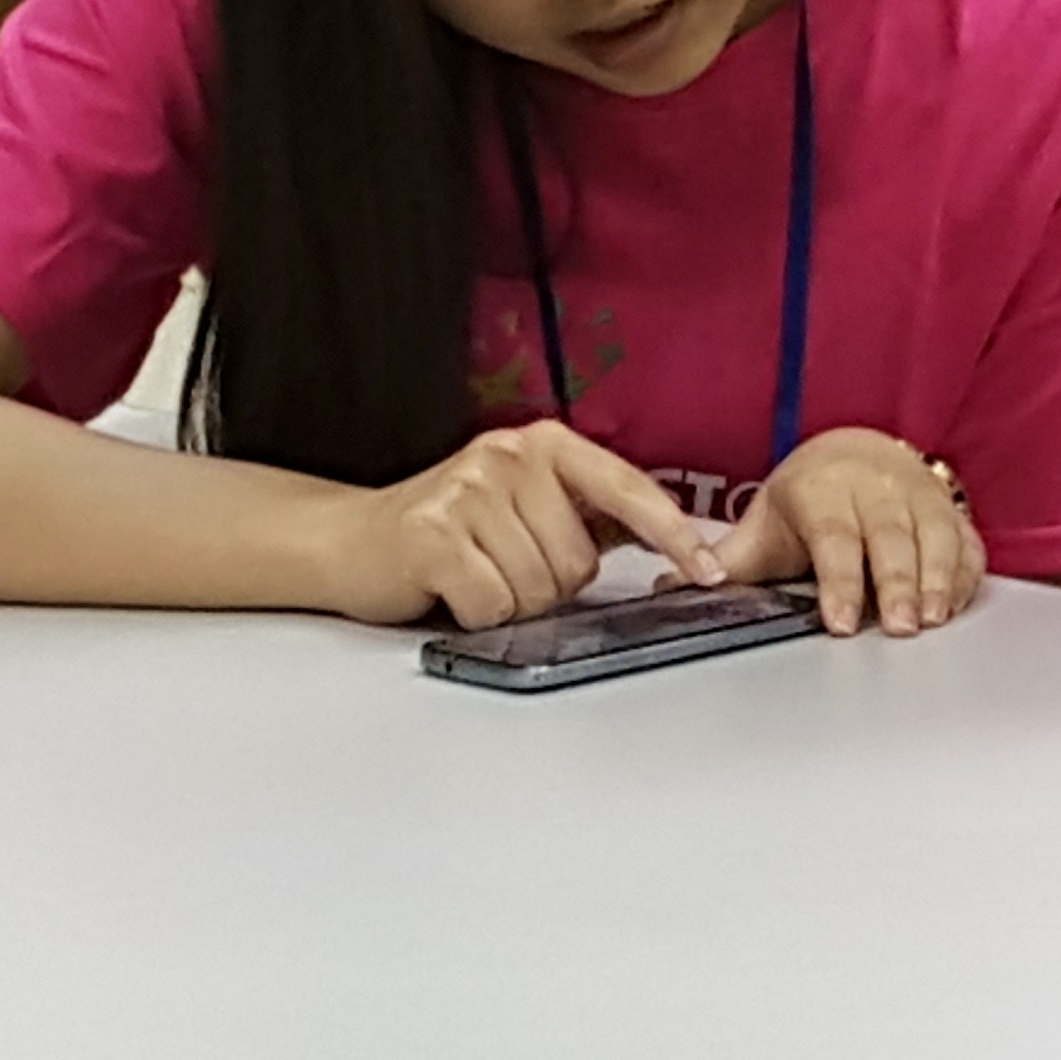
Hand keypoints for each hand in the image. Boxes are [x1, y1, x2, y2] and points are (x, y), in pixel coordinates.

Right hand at [320, 420, 723, 628]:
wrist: (353, 540)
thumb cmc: (449, 530)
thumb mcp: (526, 504)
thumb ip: (587, 514)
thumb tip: (666, 534)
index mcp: (545, 446)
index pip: (626, 489)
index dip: (672, 534)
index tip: (708, 570)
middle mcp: (509, 456)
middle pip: (579, 562)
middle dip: (550, 584)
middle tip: (504, 566)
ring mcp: (469, 491)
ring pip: (539, 590)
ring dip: (513, 602)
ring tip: (478, 575)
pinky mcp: (434, 534)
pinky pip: (494, 605)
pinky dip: (478, 613)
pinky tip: (452, 588)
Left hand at [720, 428, 986, 637]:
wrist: (856, 452)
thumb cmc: (810, 500)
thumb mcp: (766, 525)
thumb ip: (729, 561)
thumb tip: (673, 587)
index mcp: (822, 491)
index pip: (834, 537)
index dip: (839, 581)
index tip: (841, 622)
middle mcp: (874, 487)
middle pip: (890, 538)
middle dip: (897, 584)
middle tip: (899, 627)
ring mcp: (918, 495)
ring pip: (935, 535)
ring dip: (938, 579)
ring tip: (933, 619)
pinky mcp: (951, 509)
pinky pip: (967, 541)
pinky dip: (966, 573)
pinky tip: (957, 603)